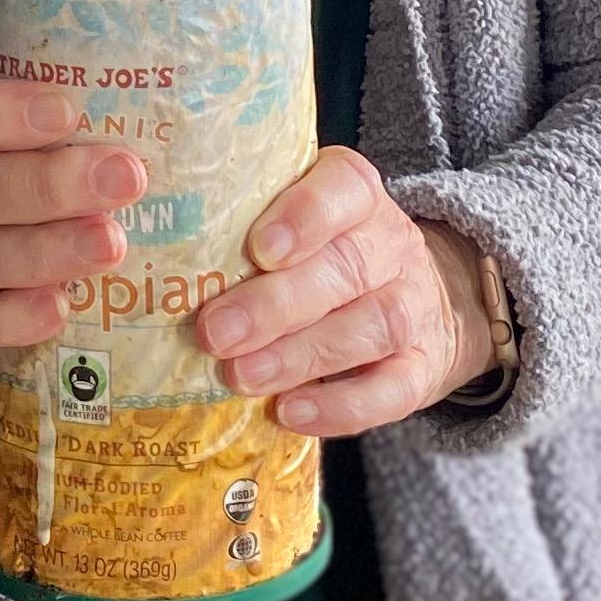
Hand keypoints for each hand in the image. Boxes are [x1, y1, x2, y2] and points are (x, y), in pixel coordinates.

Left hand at [195, 146, 495, 436]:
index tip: (258, 248)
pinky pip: (392, 390)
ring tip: (240, 376)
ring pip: (368, 327)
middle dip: (276, 304)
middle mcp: (391, 246)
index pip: (345, 186)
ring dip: (299, 356)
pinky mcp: (424, 368)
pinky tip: (290, 414)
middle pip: (345, 268)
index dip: (304, 216)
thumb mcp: (304, 217)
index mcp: (357, 195)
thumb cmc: (333, 250)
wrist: (440, 295)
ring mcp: (413, 307)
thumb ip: (248, 221)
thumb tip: (160, 254)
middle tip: (214, 332)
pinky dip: (341, 407)